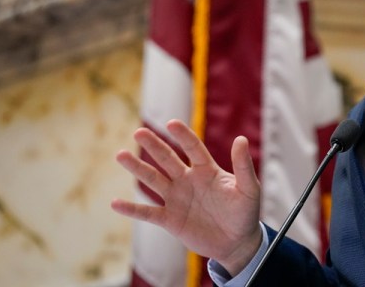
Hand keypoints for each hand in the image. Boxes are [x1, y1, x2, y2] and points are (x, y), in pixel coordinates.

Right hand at [111, 120, 262, 273]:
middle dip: (154, 146)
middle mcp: (188, 180)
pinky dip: (132, 209)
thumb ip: (243, 166)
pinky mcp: (170, 220)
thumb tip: (241, 138)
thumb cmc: (245, 212)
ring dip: (138, 168)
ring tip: (121, 155)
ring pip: (154, 180)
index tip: (171, 123)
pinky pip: (148, 213)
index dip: (183, 136)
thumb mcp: (249, 188)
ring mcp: (177, 199)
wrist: (237, 242)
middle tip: (139, 132)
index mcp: (207, 170)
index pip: (193, 148)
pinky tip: (115, 203)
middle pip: (168, 159)